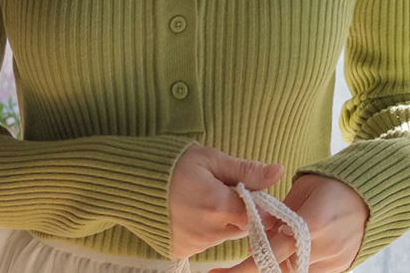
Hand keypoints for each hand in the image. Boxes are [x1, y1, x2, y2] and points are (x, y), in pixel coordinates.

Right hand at [169, 144, 284, 258]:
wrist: (131, 180)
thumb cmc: (172, 164)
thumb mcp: (210, 159)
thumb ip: (246, 170)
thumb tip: (278, 171)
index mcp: (219, 206)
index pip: (261, 216)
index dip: (259, 204)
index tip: (248, 191)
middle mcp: (209, 231)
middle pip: (244, 228)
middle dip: (239, 211)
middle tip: (221, 190)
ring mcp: (195, 244)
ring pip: (226, 236)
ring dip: (223, 221)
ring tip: (201, 199)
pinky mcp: (183, 251)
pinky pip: (207, 243)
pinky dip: (205, 230)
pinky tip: (191, 212)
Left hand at [208, 173, 369, 272]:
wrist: (366, 194)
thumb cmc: (327, 185)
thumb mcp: (298, 192)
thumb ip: (275, 216)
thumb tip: (253, 243)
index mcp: (311, 222)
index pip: (272, 251)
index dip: (246, 266)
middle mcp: (325, 246)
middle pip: (282, 269)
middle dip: (257, 269)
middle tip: (231, 270)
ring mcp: (335, 260)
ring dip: (276, 267)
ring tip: (260, 255)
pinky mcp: (341, 268)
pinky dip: (292, 267)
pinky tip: (283, 257)